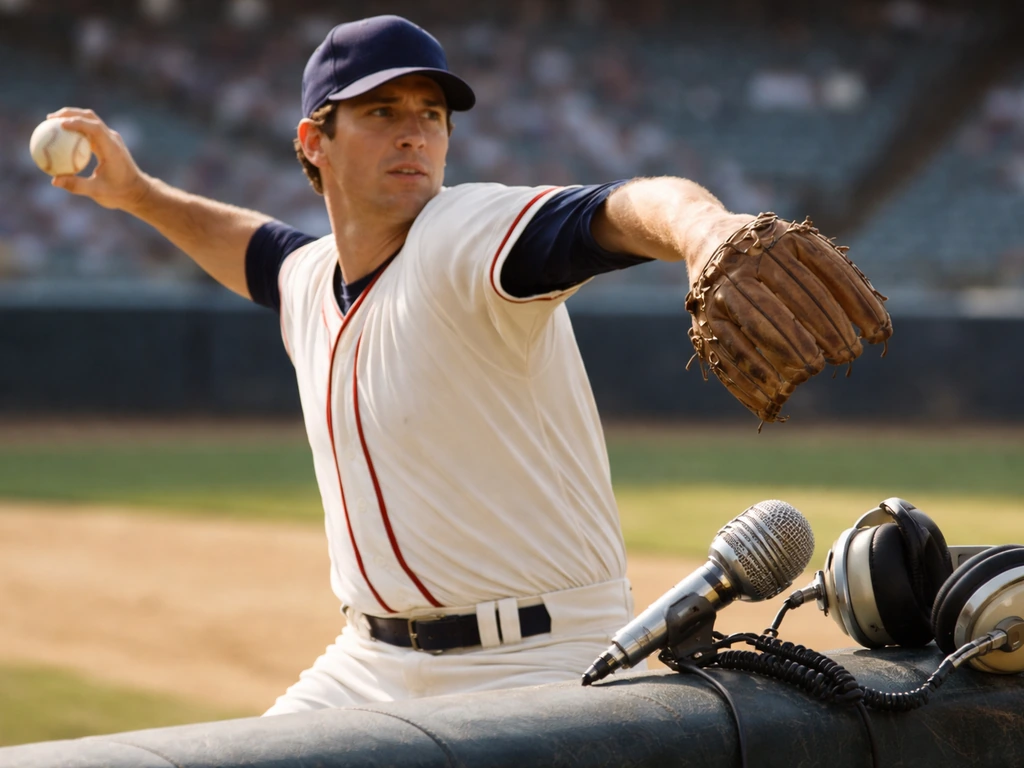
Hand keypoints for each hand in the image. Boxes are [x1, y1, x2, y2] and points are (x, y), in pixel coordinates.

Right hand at [45, 108, 151, 212]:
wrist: (137, 191)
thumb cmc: (119, 192)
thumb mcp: (98, 192)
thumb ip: (77, 185)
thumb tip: (54, 180)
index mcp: (112, 149)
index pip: (95, 128)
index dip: (77, 123)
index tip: (59, 124)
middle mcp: (112, 140)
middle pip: (91, 118)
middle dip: (70, 114)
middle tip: (50, 119)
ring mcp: (111, 139)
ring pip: (91, 121)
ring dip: (73, 118)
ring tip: (52, 123)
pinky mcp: (108, 142)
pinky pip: (90, 131)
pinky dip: (76, 129)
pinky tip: (61, 136)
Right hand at [684, 212, 892, 424]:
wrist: (706, 240)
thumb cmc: (773, 256)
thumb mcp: (802, 250)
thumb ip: (835, 279)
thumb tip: (878, 331)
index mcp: (784, 238)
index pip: (828, 272)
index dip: (857, 304)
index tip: (879, 334)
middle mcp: (749, 259)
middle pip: (794, 300)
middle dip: (826, 333)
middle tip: (847, 357)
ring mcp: (722, 288)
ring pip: (760, 324)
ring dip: (789, 354)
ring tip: (810, 374)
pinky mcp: (704, 317)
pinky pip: (730, 351)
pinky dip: (753, 378)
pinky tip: (773, 398)